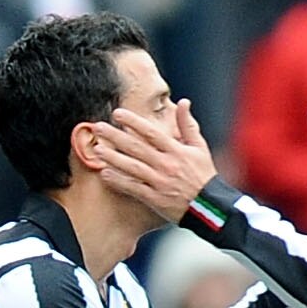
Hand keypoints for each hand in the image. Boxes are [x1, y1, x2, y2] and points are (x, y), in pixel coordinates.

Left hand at [89, 99, 216, 222]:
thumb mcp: (199, 147)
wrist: (209, 205)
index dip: (133, 122)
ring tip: (97, 149)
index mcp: (177, 150)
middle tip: (98, 127)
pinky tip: (104, 174)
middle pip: (137, 147)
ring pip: (132, 167)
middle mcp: (166, 164)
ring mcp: (159, 182)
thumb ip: (188, 125)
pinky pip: (133, 188)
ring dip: (113, 158)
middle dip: (115, 136)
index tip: (117, 113)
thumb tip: (183, 102)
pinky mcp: (154, 198)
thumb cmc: (203, 174)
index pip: (151, 132)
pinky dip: (119, 181)